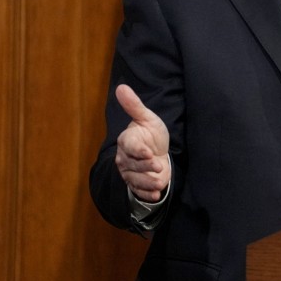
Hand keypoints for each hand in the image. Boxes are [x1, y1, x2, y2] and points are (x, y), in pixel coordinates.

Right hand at [114, 84, 171, 202]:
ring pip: (135, 179)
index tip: (148, 153)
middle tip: (159, 165)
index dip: (138, 150)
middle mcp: (125, 158)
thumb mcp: (147, 118)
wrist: (157, 152)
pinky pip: (139, 191)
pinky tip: (156, 194)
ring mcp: (130, 172)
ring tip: (160, 181)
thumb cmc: (151, 134)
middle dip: (146, 166)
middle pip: (133, 164)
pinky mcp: (136, 184)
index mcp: (127, 141)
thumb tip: (121, 87)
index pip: (130, 147)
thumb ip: (134, 105)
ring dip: (147, 182)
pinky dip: (147, 194)